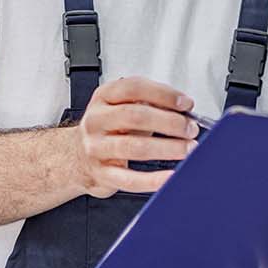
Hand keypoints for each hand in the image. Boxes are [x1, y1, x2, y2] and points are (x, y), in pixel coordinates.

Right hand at [74, 77, 197, 197]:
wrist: (77, 156)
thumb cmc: (108, 129)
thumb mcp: (122, 107)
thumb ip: (150, 104)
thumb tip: (184, 112)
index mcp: (104, 97)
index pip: (133, 88)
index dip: (163, 94)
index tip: (185, 103)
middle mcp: (97, 120)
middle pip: (135, 116)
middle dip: (169, 122)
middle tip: (190, 128)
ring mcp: (96, 148)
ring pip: (134, 147)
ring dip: (167, 148)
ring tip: (187, 149)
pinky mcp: (101, 174)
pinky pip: (130, 179)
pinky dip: (154, 180)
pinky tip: (170, 176)